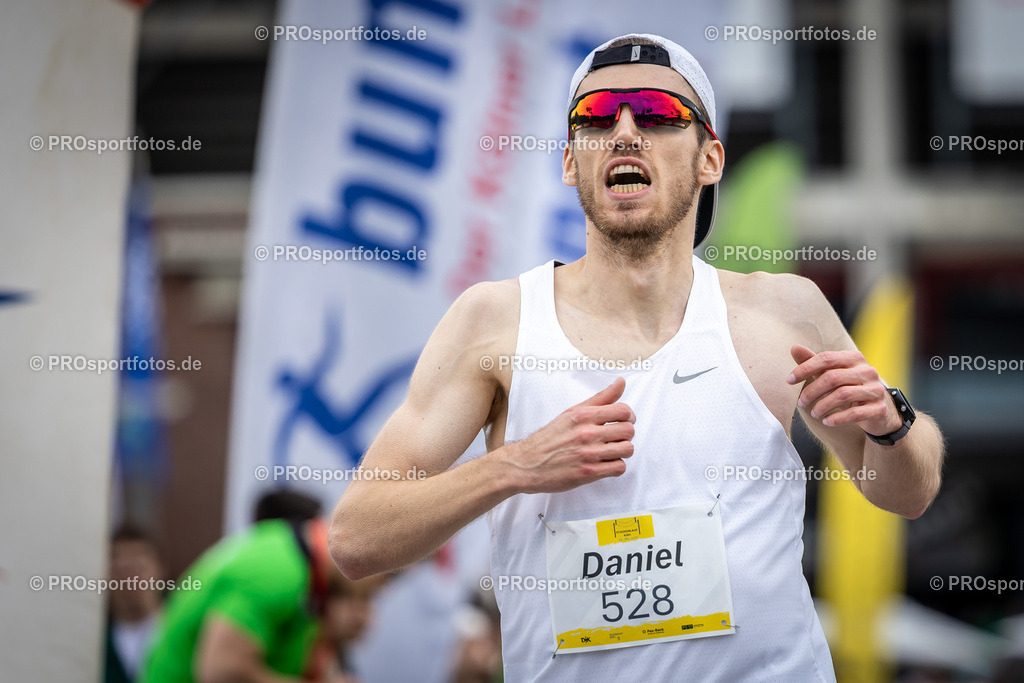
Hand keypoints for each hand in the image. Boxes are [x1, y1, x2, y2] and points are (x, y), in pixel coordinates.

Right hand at [505, 377, 635, 492]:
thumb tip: (621, 382)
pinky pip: (619, 468)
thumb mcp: (572, 412)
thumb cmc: (549, 438)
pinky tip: (605, 463)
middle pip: (628, 430)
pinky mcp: (589, 473)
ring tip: (611, 450)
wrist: (527, 463)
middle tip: (616, 437)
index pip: (623, 410)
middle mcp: (587, 433)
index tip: (624, 420)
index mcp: (583, 416)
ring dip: (622, 450)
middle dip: (625, 434)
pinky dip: (616, 466)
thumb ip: (600, 398)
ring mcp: (588, 454)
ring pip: (627, 449)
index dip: (629, 416)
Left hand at [787, 344, 901, 435]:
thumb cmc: (851, 388)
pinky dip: (836, 418)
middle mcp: (867, 371)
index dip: (805, 368)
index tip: (789, 380)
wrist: (880, 410)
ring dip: (822, 406)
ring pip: (842, 395)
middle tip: (801, 402)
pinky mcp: (878, 408)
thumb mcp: (833, 374)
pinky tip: (826, 421)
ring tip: (813, 413)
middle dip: (811, 391)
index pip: (826, 358)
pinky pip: (855, 413)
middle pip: (832, 377)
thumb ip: (814, 362)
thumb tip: (794, 348)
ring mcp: (875, 390)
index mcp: (854, 358)